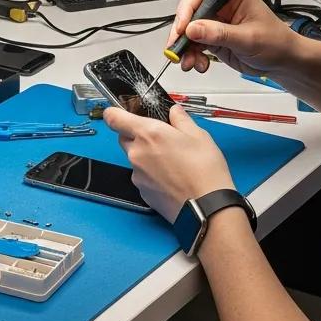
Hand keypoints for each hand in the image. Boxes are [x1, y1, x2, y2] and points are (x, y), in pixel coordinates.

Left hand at [105, 104, 234, 222]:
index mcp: (148, 133)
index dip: (115, 113)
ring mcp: (137, 174)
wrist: (206, 208)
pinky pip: (141, 176)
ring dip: (146, 156)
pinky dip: (151, 174)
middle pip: (124, 138)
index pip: (114, 118)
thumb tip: (174, 112)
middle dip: (137, 135)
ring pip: (134, 158)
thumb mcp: (198, 135)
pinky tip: (171, 176)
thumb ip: (181, 119)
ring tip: (172, 161)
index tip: (119, 112)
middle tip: (160, 138)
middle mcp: (137, 153)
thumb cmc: (204, 172)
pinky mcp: (142, 192)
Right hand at [168, 0, 295, 76]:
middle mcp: (221, 4)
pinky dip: (191, 55)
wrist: (282, 62)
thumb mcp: (248, 38)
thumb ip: (219, 34)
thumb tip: (193, 29)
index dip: (188, 8)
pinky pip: (193, 43)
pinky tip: (198, 64)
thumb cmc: (276, 42)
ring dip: (184, 47)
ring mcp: (215, 21)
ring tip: (188, 63)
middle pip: (190, 11)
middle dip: (181, 32)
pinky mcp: (212, 37)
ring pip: (188, 30)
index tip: (183, 28)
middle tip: (177, 48)